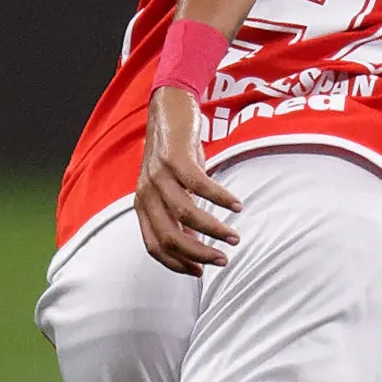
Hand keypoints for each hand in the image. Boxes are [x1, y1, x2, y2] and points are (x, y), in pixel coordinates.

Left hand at [137, 86, 240, 272]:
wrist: (169, 108)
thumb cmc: (176, 152)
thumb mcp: (172, 187)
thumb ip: (177, 213)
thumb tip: (193, 240)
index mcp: (144, 204)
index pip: (154, 245)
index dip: (176, 263)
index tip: (200, 272)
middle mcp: (147, 193)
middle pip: (169, 236)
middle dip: (198, 254)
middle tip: (223, 261)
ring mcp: (159, 175)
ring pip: (185, 214)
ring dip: (213, 230)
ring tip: (235, 238)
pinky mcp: (176, 158)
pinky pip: (200, 185)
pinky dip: (221, 198)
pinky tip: (237, 205)